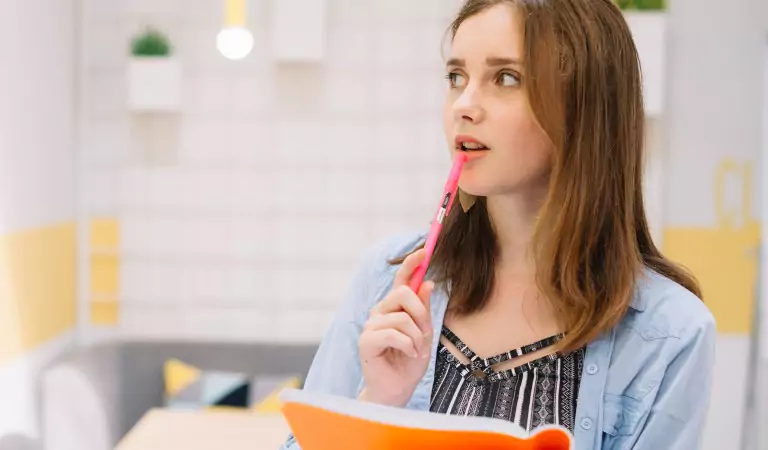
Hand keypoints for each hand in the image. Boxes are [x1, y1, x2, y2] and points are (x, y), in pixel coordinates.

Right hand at [357, 249, 434, 407]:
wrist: (397, 390)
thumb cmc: (409, 363)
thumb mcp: (424, 333)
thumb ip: (424, 310)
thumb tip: (428, 283)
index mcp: (394, 308)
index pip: (401, 279)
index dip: (412, 263)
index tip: (425, 251)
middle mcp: (380, 312)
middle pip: (403, 293)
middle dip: (421, 314)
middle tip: (425, 334)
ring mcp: (371, 325)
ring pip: (403, 317)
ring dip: (417, 337)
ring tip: (415, 350)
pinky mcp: (366, 340)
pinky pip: (395, 334)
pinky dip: (408, 346)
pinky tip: (408, 355)